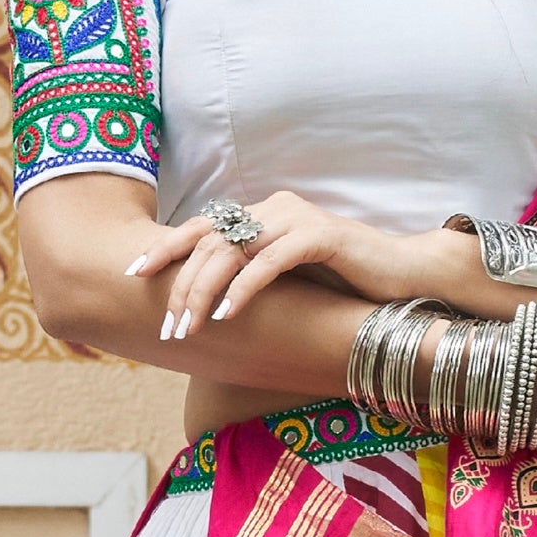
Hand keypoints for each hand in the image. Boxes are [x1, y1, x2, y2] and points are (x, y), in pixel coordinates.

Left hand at [128, 191, 384, 345]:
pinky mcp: (323, 236)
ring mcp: (298, 218)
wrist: (405, 278)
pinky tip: (228, 315)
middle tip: (167, 327)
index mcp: (263, 214)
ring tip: (189, 327)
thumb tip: (201, 304)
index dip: (164, 247)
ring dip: (205, 292)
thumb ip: (249, 277)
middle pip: (210, 240)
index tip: (132, 274)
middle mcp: (275, 208)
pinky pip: (271, 262)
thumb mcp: (286, 281)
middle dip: (181, 285)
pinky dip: (245, 289)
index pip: (201, 226)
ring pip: (233, 251)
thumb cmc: (343, 285)